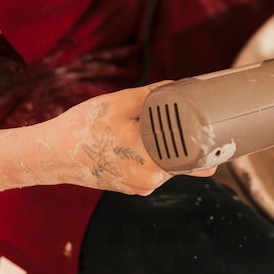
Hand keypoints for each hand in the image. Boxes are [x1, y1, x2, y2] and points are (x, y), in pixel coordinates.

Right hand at [41, 83, 216, 194]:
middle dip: (188, 144)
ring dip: (167, 148)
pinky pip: (152, 169)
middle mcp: (150, 180)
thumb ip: (155, 95)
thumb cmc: (83, 128)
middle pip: (184, 162)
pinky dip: (152, 155)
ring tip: (148, 131)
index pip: (196, 161)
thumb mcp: (121, 103)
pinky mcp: (131, 187)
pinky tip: (138, 141)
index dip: (211, 150)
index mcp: (152, 162)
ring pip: (168, 165)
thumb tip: (179, 87)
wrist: (50, 154)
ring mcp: (140, 186)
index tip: (223, 141)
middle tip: (193, 126)